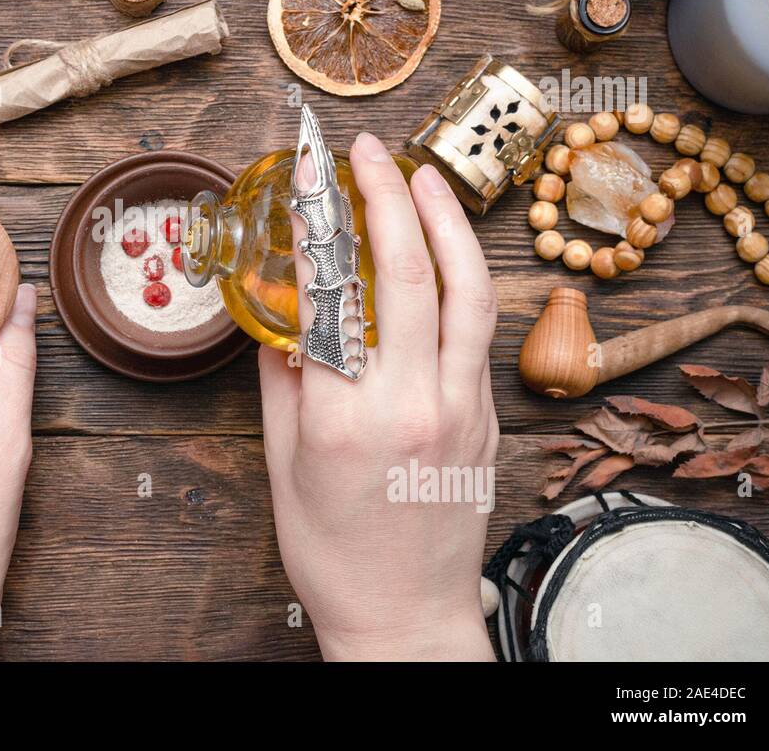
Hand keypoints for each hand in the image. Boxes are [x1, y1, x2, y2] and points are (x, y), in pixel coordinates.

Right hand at [259, 132, 497, 660]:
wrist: (405, 615)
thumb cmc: (333, 550)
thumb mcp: (282, 464)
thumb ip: (282, 380)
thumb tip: (283, 318)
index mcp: (343, 418)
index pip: (329, 294)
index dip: (317, 224)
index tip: (309, 176)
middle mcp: (410, 404)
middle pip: (408, 275)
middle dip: (388, 198)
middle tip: (369, 153)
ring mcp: (460, 411)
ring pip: (466, 294)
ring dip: (447, 224)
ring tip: (425, 176)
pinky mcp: (487, 421)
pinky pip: (477, 334)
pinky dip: (463, 280)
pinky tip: (447, 252)